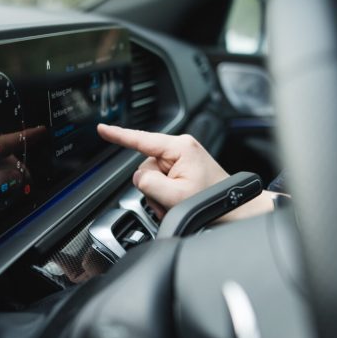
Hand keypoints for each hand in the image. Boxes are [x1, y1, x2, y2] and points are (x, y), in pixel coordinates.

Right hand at [97, 123, 279, 220]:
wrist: (234, 208)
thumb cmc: (213, 200)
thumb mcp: (175, 195)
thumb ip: (149, 183)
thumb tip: (139, 178)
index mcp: (179, 148)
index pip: (141, 140)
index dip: (118, 135)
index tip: (102, 129)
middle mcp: (179, 149)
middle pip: (146, 167)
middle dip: (152, 188)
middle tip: (170, 200)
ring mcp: (181, 159)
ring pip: (151, 178)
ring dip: (159, 195)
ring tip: (177, 202)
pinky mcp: (182, 169)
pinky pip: (161, 181)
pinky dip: (165, 195)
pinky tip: (177, 201)